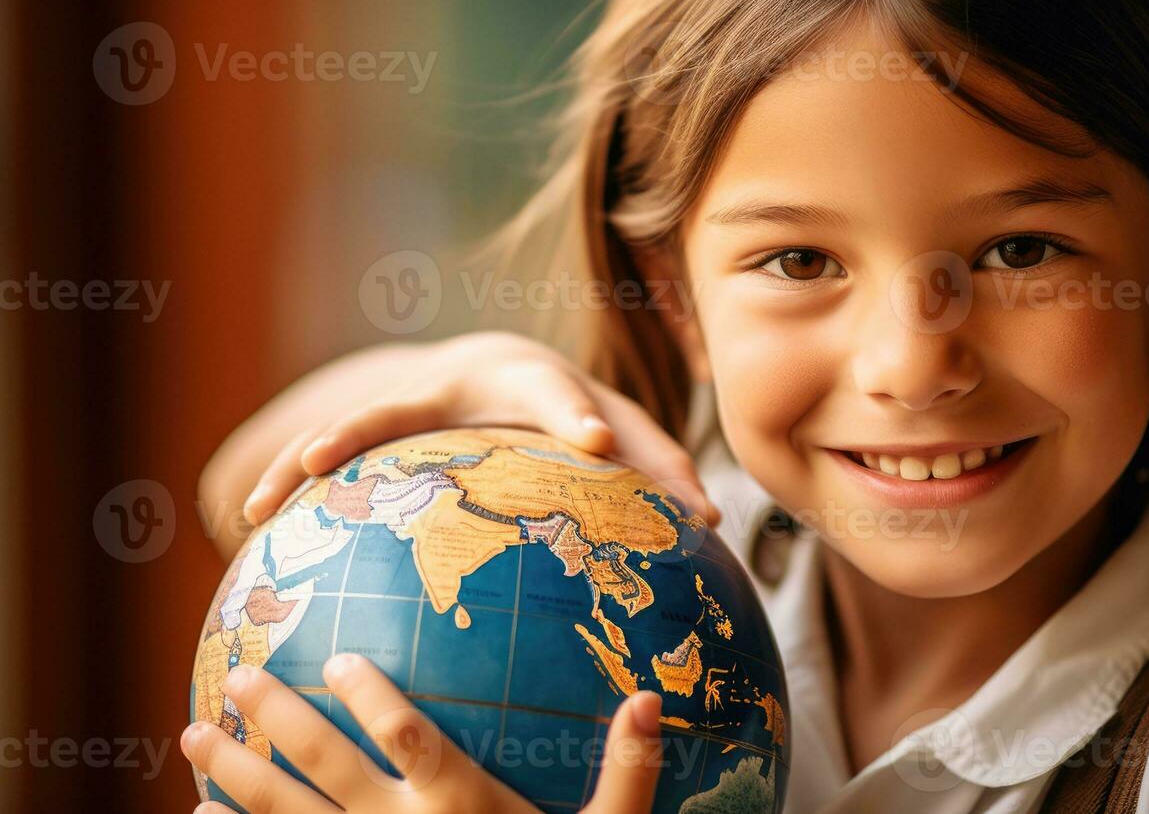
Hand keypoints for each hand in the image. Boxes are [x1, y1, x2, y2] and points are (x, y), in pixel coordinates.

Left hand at [182, 653, 666, 813]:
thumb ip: (626, 769)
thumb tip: (652, 696)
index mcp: (462, 810)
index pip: (409, 736)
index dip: (372, 694)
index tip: (343, 655)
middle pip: (326, 767)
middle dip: (279, 717)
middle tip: (238, 673)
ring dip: (234, 774)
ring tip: (192, 733)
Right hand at [241, 330, 717, 528]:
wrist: (496, 362)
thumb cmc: (571, 404)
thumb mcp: (618, 422)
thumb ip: (659, 460)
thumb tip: (714, 515)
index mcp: (530, 379)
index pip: (555, 395)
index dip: (573, 414)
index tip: (593, 439)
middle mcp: (460, 382)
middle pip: (414, 402)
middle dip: (388, 423)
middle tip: (351, 449)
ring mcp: (411, 401)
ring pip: (354, 425)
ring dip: (312, 456)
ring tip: (278, 493)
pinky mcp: (380, 425)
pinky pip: (334, 456)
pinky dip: (294, 479)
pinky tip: (253, 519)